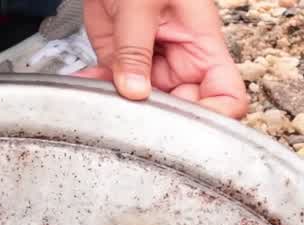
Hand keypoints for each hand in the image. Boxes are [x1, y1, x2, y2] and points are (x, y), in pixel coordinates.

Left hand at [80, 0, 248, 117]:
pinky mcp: (119, 61)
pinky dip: (93, 89)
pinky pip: (110, 87)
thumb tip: (134, 91)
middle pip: (180, 108)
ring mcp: (149, 63)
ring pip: (140, 103)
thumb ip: (135, 50)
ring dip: (116, 105)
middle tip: (127, 115)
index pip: (225, 95)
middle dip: (153, 118)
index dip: (213, 116)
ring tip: (97, 92)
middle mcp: (180, 59)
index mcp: (202, 45)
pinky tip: (82, 82)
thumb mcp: (142, 6)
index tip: (186, 128)